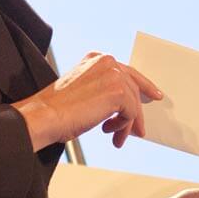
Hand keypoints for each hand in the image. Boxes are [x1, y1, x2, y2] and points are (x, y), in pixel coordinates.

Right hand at [13, 52, 161, 150]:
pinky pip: (131, 113)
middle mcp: (106, 61)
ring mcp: (113, 74)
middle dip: (135, 113)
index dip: (143, 85)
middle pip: (133, 88)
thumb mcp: (84, 92)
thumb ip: (104, 91)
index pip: (126, 71)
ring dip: (126, 124)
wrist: (44, 117)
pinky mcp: (118, 92)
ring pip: (133, 103)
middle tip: (138, 131)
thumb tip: (126, 108)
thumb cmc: (57, 110)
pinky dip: (122, 127)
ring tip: (116, 138)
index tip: (154, 96)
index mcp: (96, 58)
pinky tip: (108, 132)